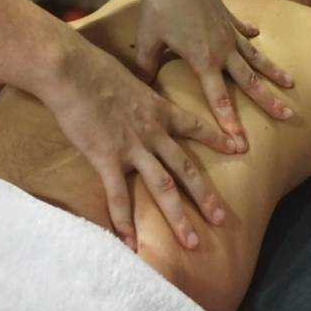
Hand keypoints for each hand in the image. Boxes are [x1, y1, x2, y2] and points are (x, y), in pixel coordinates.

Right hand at [39, 35, 234, 250]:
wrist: (72, 71)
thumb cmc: (95, 67)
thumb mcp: (128, 75)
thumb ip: (136, 90)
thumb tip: (134, 88)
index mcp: (159, 109)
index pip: (195, 126)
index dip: (217, 138)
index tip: (237, 148)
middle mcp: (153, 132)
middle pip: (185, 168)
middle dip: (205, 196)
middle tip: (221, 219)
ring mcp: (132, 147)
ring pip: (162, 187)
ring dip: (178, 217)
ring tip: (192, 243)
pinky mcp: (106, 157)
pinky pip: (118, 195)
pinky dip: (124, 221)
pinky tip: (130, 243)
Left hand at [136, 0, 293, 145]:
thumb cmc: (159, 5)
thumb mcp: (148, 40)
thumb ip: (146, 67)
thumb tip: (141, 87)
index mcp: (204, 60)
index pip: (219, 99)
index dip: (230, 123)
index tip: (242, 143)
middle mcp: (223, 49)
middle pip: (250, 81)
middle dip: (268, 101)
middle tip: (288, 116)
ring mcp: (229, 31)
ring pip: (255, 57)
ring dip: (273, 72)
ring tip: (291, 85)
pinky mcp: (228, 16)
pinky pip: (243, 30)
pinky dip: (251, 36)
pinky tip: (259, 36)